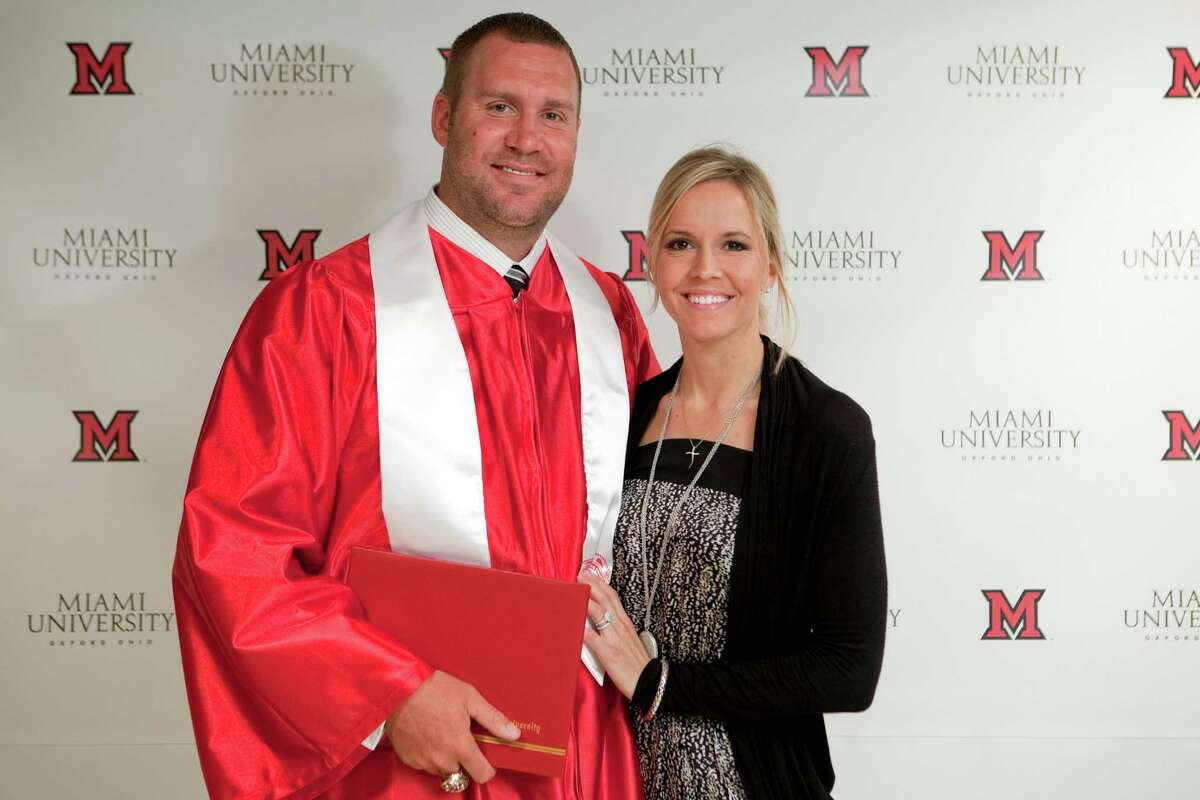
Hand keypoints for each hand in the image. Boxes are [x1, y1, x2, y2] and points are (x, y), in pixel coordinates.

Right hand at [384, 670, 518, 783]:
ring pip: (442, 769)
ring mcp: (423, 761)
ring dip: (445, 758)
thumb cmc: (434, 689)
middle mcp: (442, 759)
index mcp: (460, 746)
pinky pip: (425, 764)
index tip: (485, 758)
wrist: (398, 688)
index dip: (488, 768)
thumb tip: (513, 734)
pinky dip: (428, 755)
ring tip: (442, 733)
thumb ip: (493, 719)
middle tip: (460, 737)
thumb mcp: (469, 698)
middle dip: (464, 759)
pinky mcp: (408, 759)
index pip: (483, 774)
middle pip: (461, 773)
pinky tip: (427, 735)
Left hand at [579, 574, 651, 699]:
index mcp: (625, 622)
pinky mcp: (609, 652)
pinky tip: (573, 623)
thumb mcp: (629, 639)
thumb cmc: (638, 663)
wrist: (650, 682)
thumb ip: (616, 628)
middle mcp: (620, 626)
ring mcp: (614, 638)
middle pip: (605, 600)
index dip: (601, 584)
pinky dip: (582, 630)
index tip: (590, 574)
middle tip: (580, 573)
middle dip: (592, 585)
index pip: (612, 597)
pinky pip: (593, 639)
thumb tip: (603, 621)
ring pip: (599, 613)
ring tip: (575, 590)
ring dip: (586, 600)